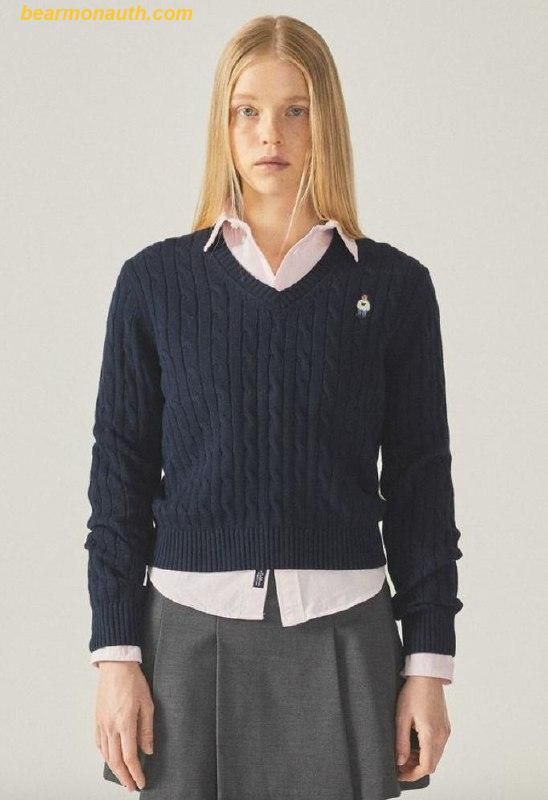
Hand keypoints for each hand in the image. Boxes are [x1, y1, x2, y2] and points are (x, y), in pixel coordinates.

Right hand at [95, 661, 153, 791]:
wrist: (116, 666)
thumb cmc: (133, 681)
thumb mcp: (147, 704)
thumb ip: (147, 729)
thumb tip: (148, 750)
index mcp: (125, 723)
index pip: (130, 756)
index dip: (135, 772)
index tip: (141, 781)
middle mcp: (111, 727)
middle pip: (116, 760)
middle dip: (124, 777)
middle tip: (131, 785)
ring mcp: (102, 724)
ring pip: (106, 754)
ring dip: (114, 769)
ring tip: (123, 776)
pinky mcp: (97, 719)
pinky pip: (99, 743)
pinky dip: (104, 755)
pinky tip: (110, 758)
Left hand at [394, 676, 450, 782]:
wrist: (427, 675)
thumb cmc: (414, 691)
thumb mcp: (402, 716)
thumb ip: (401, 741)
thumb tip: (400, 761)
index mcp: (431, 734)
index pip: (426, 766)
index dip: (413, 774)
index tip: (400, 773)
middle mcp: (442, 735)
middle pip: (432, 764)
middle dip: (416, 768)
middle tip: (400, 763)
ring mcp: (445, 731)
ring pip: (436, 756)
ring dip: (422, 759)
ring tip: (405, 753)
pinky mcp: (445, 726)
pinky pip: (438, 746)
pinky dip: (427, 751)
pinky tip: (414, 744)